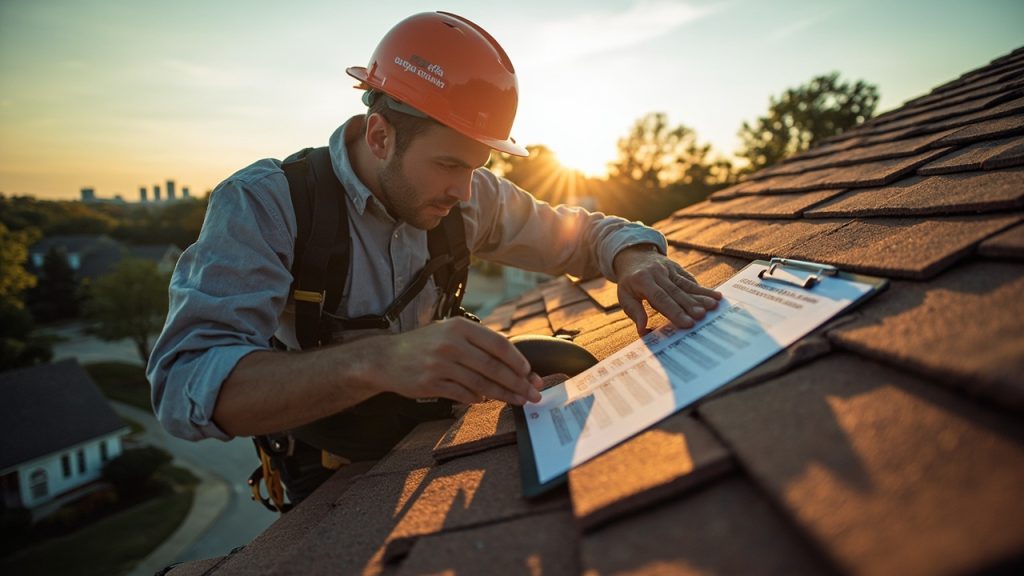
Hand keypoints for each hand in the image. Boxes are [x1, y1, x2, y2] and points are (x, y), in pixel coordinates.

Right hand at [364, 317, 543, 404]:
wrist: (386, 358)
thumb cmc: (425, 344)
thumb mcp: (449, 331)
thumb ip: (478, 343)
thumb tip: (513, 362)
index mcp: (459, 327)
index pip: (498, 344)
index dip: (517, 360)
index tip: (530, 373)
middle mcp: (450, 343)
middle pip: (493, 367)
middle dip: (518, 383)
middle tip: (533, 394)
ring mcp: (439, 364)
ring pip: (481, 384)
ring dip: (503, 395)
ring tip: (518, 401)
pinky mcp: (431, 383)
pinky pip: (463, 394)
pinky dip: (477, 399)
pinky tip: (486, 401)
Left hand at [614, 245, 722, 335]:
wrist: (635, 255)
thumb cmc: (629, 282)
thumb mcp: (624, 295)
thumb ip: (634, 311)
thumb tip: (642, 330)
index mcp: (642, 280)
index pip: (660, 298)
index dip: (674, 311)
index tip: (687, 323)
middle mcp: (658, 273)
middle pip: (676, 291)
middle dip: (690, 304)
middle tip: (703, 315)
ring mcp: (669, 269)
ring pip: (686, 284)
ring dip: (702, 295)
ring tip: (715, 304)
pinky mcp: (677, 268)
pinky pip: (690, 279)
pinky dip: (702, 288)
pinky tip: (714, 295)